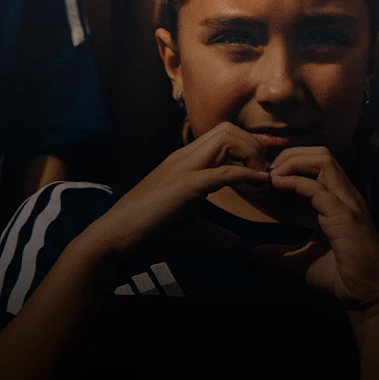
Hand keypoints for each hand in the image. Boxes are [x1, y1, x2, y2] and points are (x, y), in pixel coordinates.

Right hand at [82, 122, 270, 262]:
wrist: (115, 239)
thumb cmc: (151, 232)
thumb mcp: (196, 233)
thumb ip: (221, 237)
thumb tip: (243, 251)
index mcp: (186, 162)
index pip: (223, 137)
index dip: (248, 151)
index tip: (261, 177)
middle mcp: (185, 157)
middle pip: (227, 128)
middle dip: (253, 146)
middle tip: (263, 174)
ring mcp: (184, 167)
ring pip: (226, 137)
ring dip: (251, 153)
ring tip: (259, 179)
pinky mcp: (185, 185)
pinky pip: (223, 170)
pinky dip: (246, 175)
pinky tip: (259, 185)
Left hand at [249, 146, 378, 316]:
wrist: (367, 296)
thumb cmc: (341, 278)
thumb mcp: (301, 262)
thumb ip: (278, 253)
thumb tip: (251, 254)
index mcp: (338, 201)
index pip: (317, 164)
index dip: (291, 164)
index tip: (265, 177)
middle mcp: (345, 196)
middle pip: (321, 154)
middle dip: (290, 155)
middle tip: (265, 173)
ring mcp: (347, 203)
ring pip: (323, 160)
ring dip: (293, 162)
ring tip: (271, 176)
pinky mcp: (345, 216)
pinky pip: (319, 188)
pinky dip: (295, 182)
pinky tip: (277, 185)